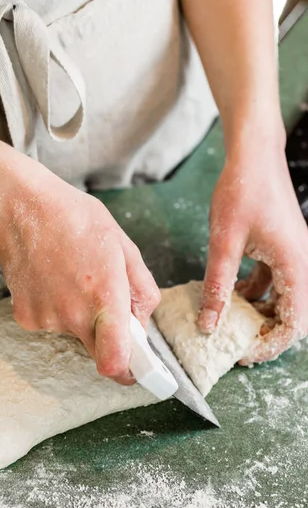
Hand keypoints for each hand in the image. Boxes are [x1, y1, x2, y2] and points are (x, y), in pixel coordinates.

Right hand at [0, 166, 159, 384]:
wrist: (24, 209)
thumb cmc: (78, 220)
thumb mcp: (124, 246)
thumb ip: (142, 289)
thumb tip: (142, 322)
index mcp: (105, 297)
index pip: (115, 362)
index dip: (129, 372)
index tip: (137, 368)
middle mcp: (73, 315)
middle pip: (97, 351)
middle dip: (107, 336)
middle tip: (103, 303)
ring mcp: (46, 319)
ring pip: (74, 334)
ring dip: (79, 316)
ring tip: (72, 277)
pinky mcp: (25, 317)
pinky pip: (50, 324)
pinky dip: (56, 309)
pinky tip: (52, 280)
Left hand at [197, 123, 307, 363]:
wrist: (253, 154)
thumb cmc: (242, 191)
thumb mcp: (224, 243)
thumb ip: (217, 286)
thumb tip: (208, 324)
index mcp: (295, 266)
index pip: (293, 324)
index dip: (270, 345)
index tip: (242, 353)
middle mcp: (301, 264)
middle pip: (291, 314)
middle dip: (264, 331)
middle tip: (234, 342)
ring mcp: (293, 255)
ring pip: (282, 298)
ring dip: (258, 311)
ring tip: (228, 320)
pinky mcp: (281, 247)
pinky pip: (273, 280)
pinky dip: (254, 291)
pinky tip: (230, 291)